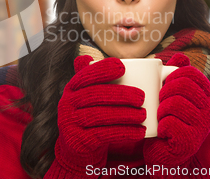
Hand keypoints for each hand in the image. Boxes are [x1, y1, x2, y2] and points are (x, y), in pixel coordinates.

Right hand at [54, 55, 146, 173]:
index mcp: (71, 88)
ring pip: (100, 115)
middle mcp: (66, 103)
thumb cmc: (90, 117)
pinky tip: (139, 132)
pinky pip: (103, 135)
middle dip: (120, 94)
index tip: (123, 67)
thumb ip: (94, 79)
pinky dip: (124, 133)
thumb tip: (100, 59)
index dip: (103, 69)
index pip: (85, 75)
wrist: (77, 149)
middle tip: (141, 96)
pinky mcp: (78, 141)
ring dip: (125, 114)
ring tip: (143, 114)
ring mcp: (70, 123)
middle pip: (95, 95)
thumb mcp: (88, 96)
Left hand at [143, 53, 209, 166]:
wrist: (164, 151)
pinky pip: (169, 123)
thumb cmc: (168, 118)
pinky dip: (160, 126)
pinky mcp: (191, 141)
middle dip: (164, 92)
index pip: (189, 72)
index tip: (165, 86)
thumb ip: (177, 74)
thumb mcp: (173, 94)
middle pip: (181, 85)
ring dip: (161, 110)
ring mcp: (203, 126)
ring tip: (162, 117)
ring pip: (174, 103)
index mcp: (207, 94)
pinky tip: (164, 131)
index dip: (171, 76)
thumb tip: (180, 57)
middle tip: (161, 103)